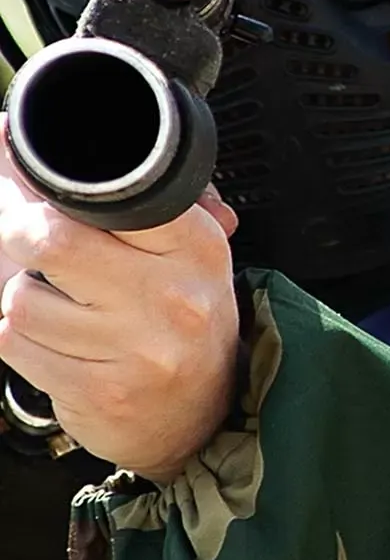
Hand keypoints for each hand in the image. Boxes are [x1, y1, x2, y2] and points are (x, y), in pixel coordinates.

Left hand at [0, 171, 241, 479]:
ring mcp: (138, 348)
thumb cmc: (178, 323)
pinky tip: (50, 340)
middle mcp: (173, 296)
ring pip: (21, 297)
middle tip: (14, 228)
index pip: (111, 193)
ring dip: (19, 296)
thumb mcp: (177, 253)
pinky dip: (15, 337)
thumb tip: (6, 141)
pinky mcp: (99, 391)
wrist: (199, 418)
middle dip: (12, 228)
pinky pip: (14, 343)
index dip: (45, 182)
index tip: (23, 177)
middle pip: (49, 237)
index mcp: (197, 246)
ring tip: (53, 303)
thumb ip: (122, 202)